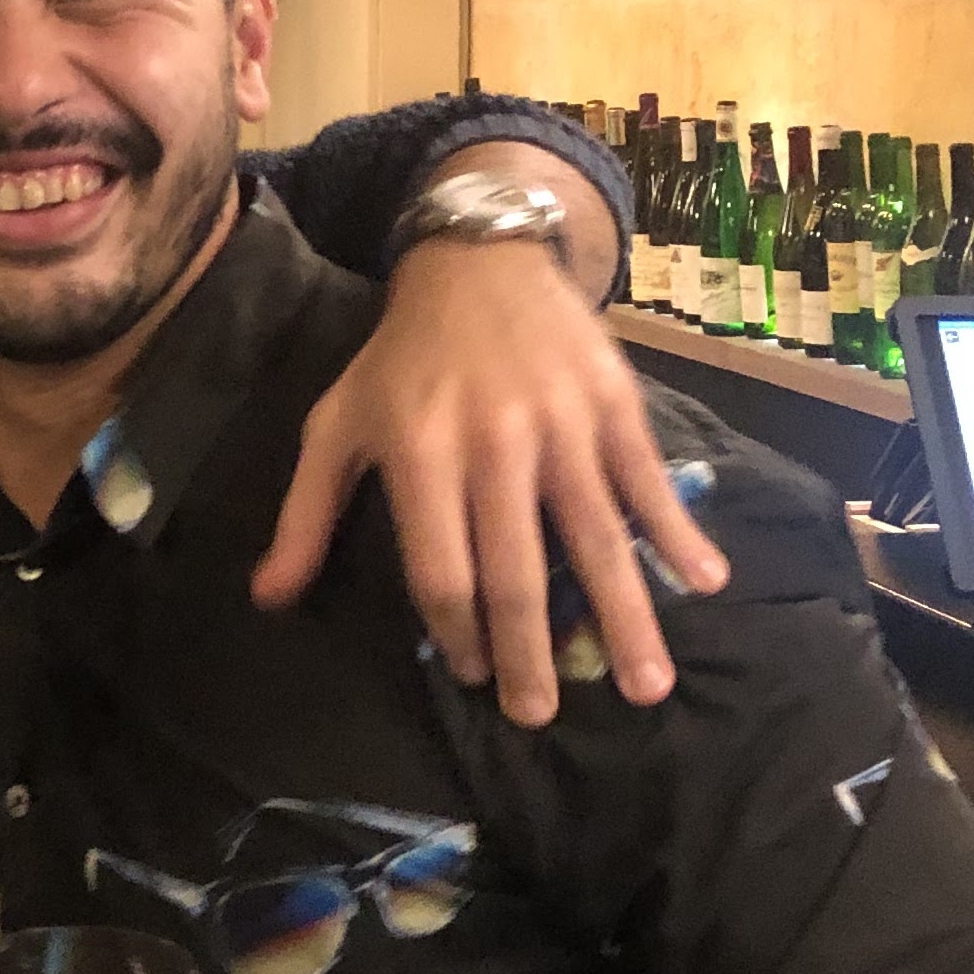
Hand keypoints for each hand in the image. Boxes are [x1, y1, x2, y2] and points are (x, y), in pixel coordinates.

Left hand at [252, 244, 726, 722]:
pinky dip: (678, 532)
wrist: (478, 259)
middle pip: (517, 571)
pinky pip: (647, 480)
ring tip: (647, 687)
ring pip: (595, 537)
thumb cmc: (400, 359)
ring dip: (625, 617)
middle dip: (530, 653)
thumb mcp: (336, 426)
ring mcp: (561, 424)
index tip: (471, 676)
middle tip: (542, 714)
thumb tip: (269, 599)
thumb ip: (304, 516)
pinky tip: (704, 581)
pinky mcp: (613, 402)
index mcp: (419, 453)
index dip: (456, 633)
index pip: (442, 569)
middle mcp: (492, 443)